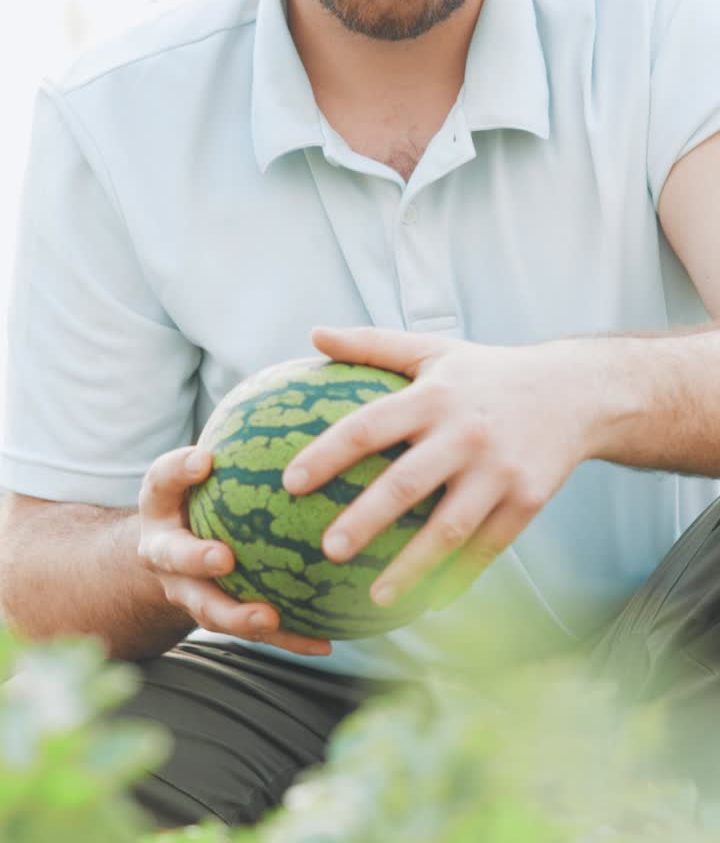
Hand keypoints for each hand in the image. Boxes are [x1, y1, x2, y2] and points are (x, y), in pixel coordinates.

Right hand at [137, 446, 331, 656]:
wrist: (173, 553)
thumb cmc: (199, 494)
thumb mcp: (201, 465)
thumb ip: (232, 439)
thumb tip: (297, 396)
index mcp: (161, 507)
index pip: (161, 482)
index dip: (178, 471)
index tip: (203, 460)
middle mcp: (167, 553)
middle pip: (175, 558)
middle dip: (196, 559)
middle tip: (223, 557)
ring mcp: (190, 591)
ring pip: (209, 608)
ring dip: (237, 615)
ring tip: (269, 617)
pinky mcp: (222, 617)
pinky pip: (256, 631)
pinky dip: (289, 638)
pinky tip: (325, 642)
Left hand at [283, 326, 593, 611]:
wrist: (573, 392)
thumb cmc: (487, 373)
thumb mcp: (432, 350)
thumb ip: (372, 344)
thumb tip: (314, 334)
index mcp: (434, 397)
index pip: (369, 425)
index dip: (327, 453)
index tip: (289, 482)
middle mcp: (464, 434)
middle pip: (405, 484)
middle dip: (364, 520)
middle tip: (326, 550)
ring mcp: (498, 471)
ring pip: (447, 529)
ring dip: (411, 567)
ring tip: (374, 596)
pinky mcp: (527, 501)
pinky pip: (487, 548)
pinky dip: (459, 577)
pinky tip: (431, 602)